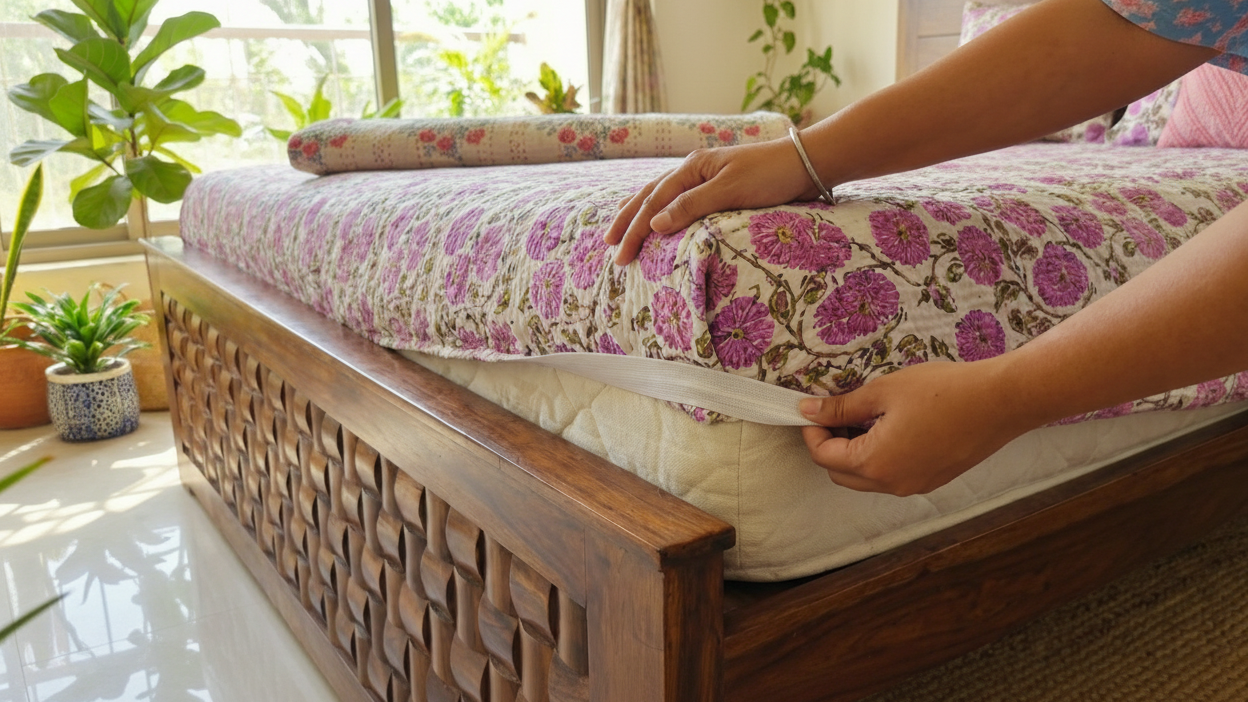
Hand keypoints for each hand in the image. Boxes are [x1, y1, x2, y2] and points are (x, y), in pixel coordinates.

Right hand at [605, 137, 819, 265]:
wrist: (806, 164)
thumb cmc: (771, 176)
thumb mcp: (731, 190)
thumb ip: (692, 206)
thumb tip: (655, 223)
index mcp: (692, 168)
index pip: (653, 202)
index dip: (635, 229)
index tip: (621, 255)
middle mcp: (693, 170)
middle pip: (650, 196)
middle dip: (629, 223)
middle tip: (611, 248)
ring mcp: (704, 177)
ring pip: (660, 196)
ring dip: (639, 214)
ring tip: (621, 231)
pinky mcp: (716, 187)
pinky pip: (678, 200)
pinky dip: (660, 210)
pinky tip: (657, 219)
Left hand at [798, 359, 1033, 495]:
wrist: (1000, 401)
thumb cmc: (942, 391)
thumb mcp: (882, 391)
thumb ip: (841, 407)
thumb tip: (808, 412)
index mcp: (874, 464)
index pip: (824, 457)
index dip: (812, 432)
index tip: (813, 409)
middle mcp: (892, 484)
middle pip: (842, 474)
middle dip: (831, 446)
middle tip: (836, 412)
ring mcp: (915, 486)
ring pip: (868, 479)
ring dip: (855, 452)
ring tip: (864, 417)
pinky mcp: (933, 480)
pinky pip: (893, 476)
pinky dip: (881, 458)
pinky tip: (891, 427)